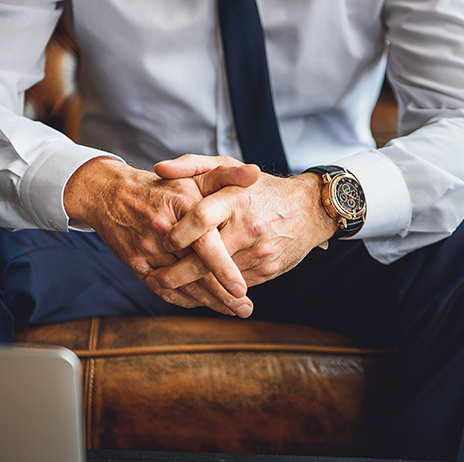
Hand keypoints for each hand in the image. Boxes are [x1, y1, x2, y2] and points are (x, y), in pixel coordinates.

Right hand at [63, 156, 257, 315]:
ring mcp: (147, 249)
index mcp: (182, 206)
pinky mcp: (136, 264)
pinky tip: (206, 304)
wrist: (111, 193)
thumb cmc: (164, 186)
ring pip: (182, 285)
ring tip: (234, 310)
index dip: (224, 269)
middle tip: (246, 308)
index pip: (205, 245)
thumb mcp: (195, 175)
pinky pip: (164, 289)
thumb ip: (228, 175)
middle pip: (195, 272)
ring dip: (209, 302)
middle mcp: (163, 230)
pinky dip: (186, 299)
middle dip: (223, 295)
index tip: (243, 288)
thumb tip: (255, 173)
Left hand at [145, 154, 337, 296]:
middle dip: (176, 274)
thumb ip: (193, 165)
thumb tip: (159, 169)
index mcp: (237, 199)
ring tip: (167, 289)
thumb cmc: (261, 189)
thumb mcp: (230, 167)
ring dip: (192, 288)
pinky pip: (234, 287)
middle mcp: (249, 227)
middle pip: (206, 258)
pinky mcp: (267, 270)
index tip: (162, 243)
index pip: (202, 218)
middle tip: (153, 278)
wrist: (310, 211)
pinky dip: (213, 292)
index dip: (179, 234)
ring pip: (219, 279)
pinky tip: (195, 293)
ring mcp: (259, 252)